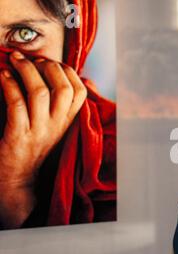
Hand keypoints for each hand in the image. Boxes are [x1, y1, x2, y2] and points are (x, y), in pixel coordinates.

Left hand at [0, 50, 86, 228]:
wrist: (16, 181)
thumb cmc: (32, 150)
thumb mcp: (54, 129)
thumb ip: (60, 107)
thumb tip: (63, 78)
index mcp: (67, 123)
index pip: (80, 91)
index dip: (67, 71)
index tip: (50, 63)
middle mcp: (57, 126)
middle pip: (64, 88)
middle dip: (48, 66)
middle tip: (31, 58)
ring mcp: (39, 132)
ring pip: (40, 93)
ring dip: (26, 71)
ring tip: (14, 60)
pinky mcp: (18, 137)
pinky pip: (17, 105)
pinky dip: (9, 85)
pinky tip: (2, 76)